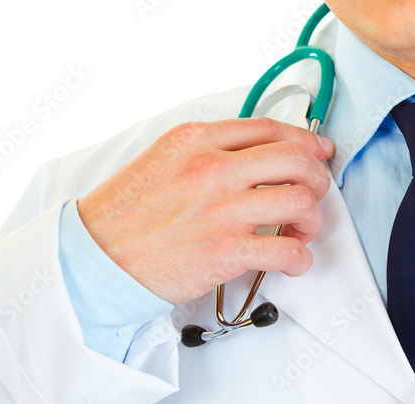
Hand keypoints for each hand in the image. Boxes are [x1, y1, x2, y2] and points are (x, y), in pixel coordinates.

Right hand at [77, 118, 334, 304]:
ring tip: (300, 231)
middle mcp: (213, 169)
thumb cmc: (125, 215)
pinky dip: (301, 259)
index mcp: (197, 140)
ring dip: (313, 220)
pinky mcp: (226, 251)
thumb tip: (256, 156)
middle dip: (318, 179)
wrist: (95, 258)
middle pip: (296, 161)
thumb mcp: (162, 159)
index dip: (306, 142)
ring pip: (302, 202)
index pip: (270, 129)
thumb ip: (207, 151)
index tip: (319, 153)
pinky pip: (289, 251)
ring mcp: (222, 210)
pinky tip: (292, 262)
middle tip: (313, 196)